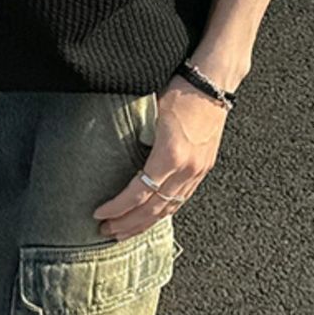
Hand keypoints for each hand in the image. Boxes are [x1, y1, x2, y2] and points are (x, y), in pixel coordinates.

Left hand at [92, 73, 229, 240]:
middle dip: (128, 223)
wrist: (214, 83)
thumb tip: (108, 153)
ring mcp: (197, 171)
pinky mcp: (203, 169)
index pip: (138, 194)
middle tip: (107, 231)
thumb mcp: (149, 113)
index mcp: (170, 156)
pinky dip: (164, 211)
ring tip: (125, 231)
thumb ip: (134, 138)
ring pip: (169, 208)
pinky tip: (152, 217)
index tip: (99, 214)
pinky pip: (181, 199)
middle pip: (153, 209)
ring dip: (145, 223)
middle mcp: (186, 169)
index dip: (117, 208)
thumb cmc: (181, 91)